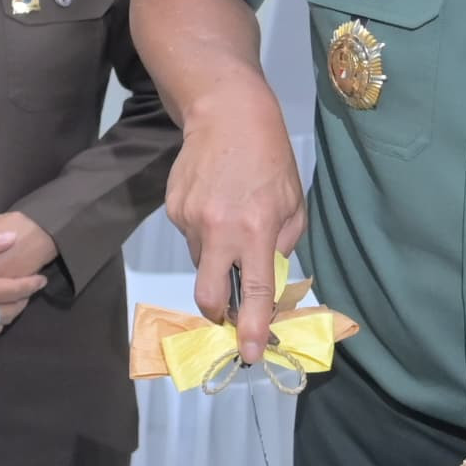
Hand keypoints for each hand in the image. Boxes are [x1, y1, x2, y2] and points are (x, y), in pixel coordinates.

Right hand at [166, 102, 304, 360]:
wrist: (225, 113)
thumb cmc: (269, 157)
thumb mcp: (293, 201)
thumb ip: (283, 243)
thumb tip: (268, 275)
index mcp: (256, 230)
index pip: (255, 291)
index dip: (252, 327)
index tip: (250, 353)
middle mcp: (219, 230)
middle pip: (208, 294)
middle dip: (217, 311)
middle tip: (228, 307)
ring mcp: (189, 220)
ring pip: (201, 260)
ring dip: (216, 256)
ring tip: (229, 218)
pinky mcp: (172, 208)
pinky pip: (190, 235)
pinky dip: (204, 230)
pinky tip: (214, 200)